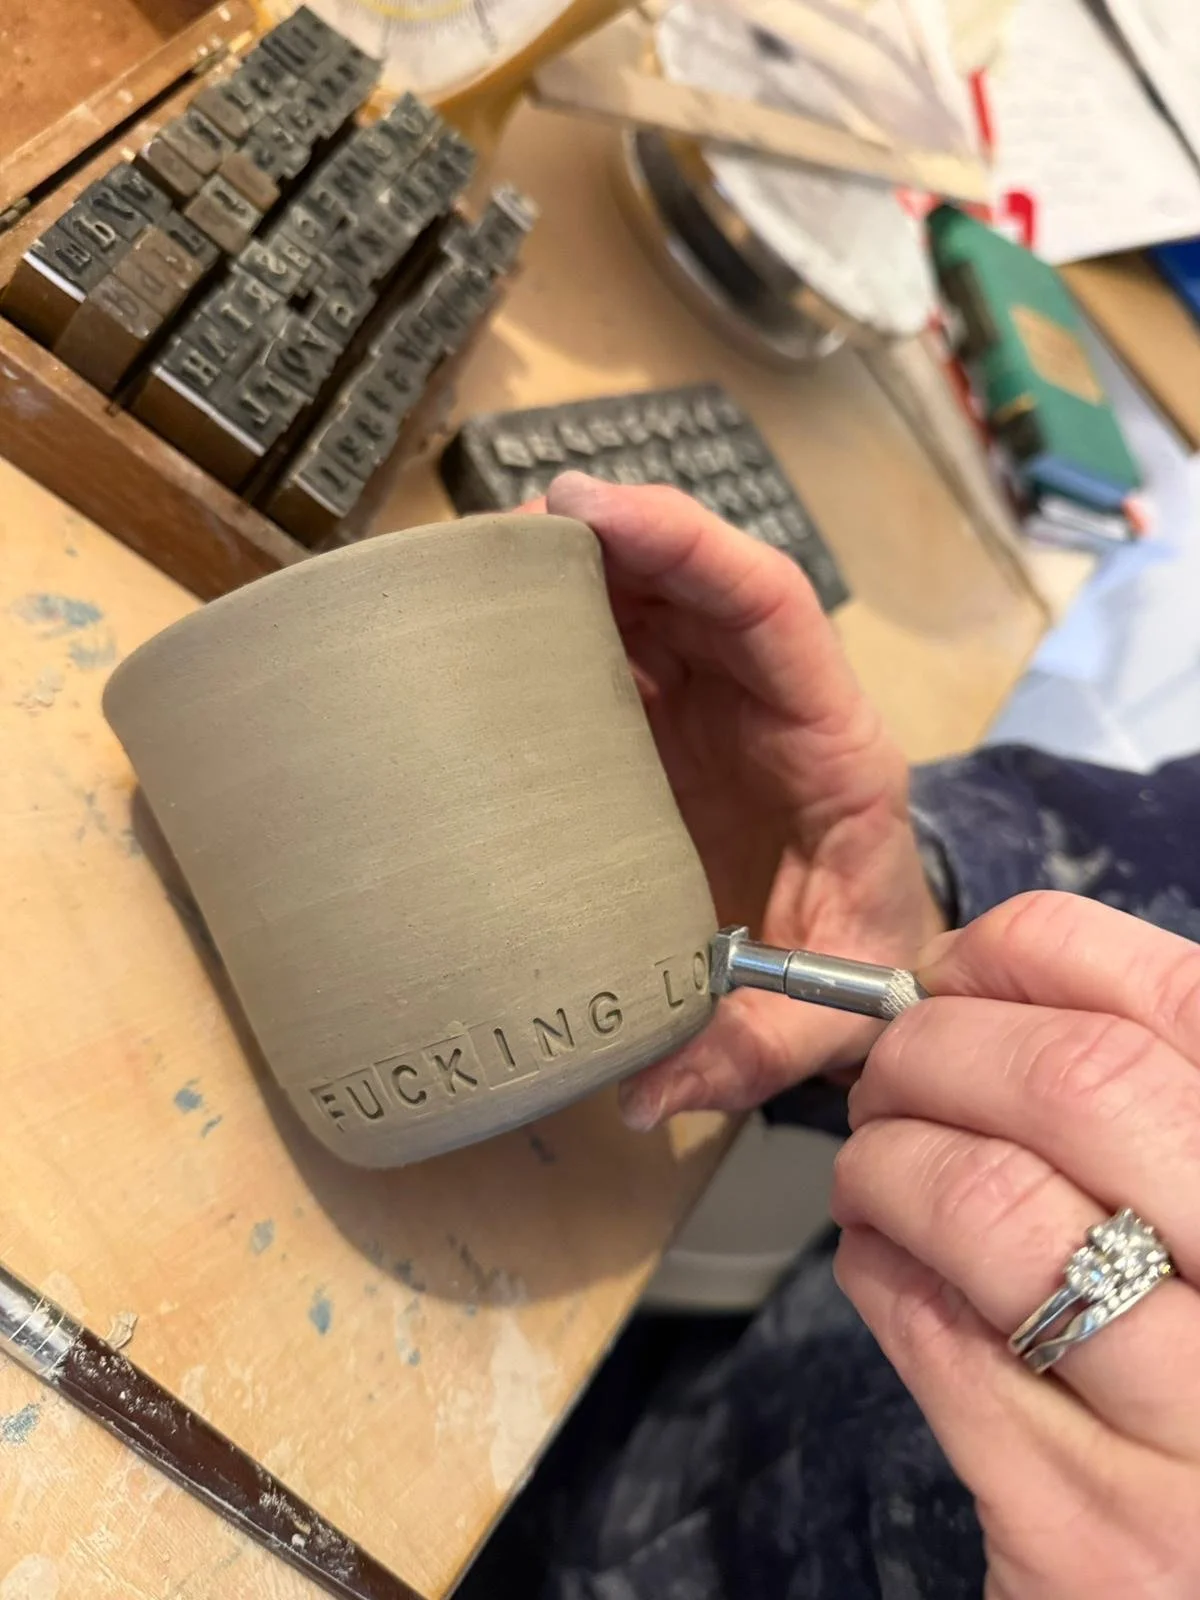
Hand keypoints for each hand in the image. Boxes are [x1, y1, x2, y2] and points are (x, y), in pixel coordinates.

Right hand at [543, 474, 944, 1126]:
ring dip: (583, 566)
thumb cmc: (860, 967)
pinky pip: (626, 648)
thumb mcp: (824, 1014)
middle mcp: (777, 701)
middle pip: (703, 580)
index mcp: (833, 743)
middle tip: (512, 523)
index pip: (772, 605)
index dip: (687, 546)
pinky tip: (500, 626)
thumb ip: (749, 1050)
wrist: (873, 962)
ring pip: (659, 600)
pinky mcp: (678, 726)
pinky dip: (569, 622)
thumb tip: (642, 1095)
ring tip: (488, 560)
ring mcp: (723, 705)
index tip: (593, 512)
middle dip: (615, 535)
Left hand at [833, 890, 1199, 1598]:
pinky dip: (875, 1264)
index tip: (951, 972)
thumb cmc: (1195, 1378)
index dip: (1033, 956)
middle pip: (1075, 1083)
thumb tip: (967, 987)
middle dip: (933, 1049)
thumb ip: (1135, 1113)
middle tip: (887, 1075)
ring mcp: (1199, 1433)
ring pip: (988, 1202)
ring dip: (885, 1160)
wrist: (1191, 1595)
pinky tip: (884, 1261)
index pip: (1178, 1002)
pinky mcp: (1092, 1530)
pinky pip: (932, 1329)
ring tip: (872, 1172)